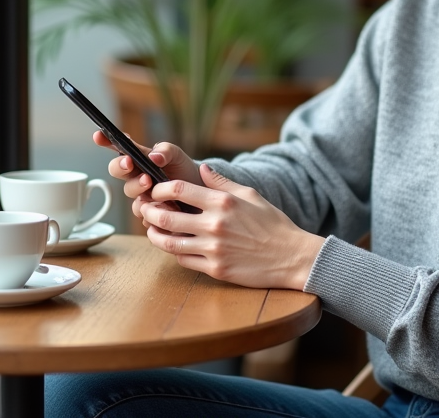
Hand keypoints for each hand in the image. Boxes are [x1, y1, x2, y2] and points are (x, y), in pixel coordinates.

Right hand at [96, 132, 200, 219]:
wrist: (197, 191)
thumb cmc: (182, 169)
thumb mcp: (177, 155)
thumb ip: (165, 151)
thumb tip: (154, 156)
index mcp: (138, 158)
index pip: (119, 147)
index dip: (106, 141)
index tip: (99, 135)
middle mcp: (134, 175)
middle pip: (116, 170)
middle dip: (120, 166)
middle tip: (129, 163)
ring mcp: (140, 194)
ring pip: (129, 192)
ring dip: (136, 187)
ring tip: (150, 183)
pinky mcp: (148, 212)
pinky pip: (142, 212)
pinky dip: (151, 208)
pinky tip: (163, 205)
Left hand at [139, 163, 325, 290]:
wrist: (292, 256)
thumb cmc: (273, 224)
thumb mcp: (250, 195)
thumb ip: (222, 182)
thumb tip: (201, 169)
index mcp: (222, 202)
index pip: (178, 189)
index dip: (160, 189)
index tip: (156, 190)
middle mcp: (215, 225)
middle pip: (166, 217)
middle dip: (149, 212)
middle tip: (146, 210)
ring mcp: (214, 249)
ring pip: (169, 242)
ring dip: (154, 235)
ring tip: (152, 230)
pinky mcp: (216, 269)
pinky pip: (184, 259)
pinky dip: (174, 252)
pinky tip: (173, 245)